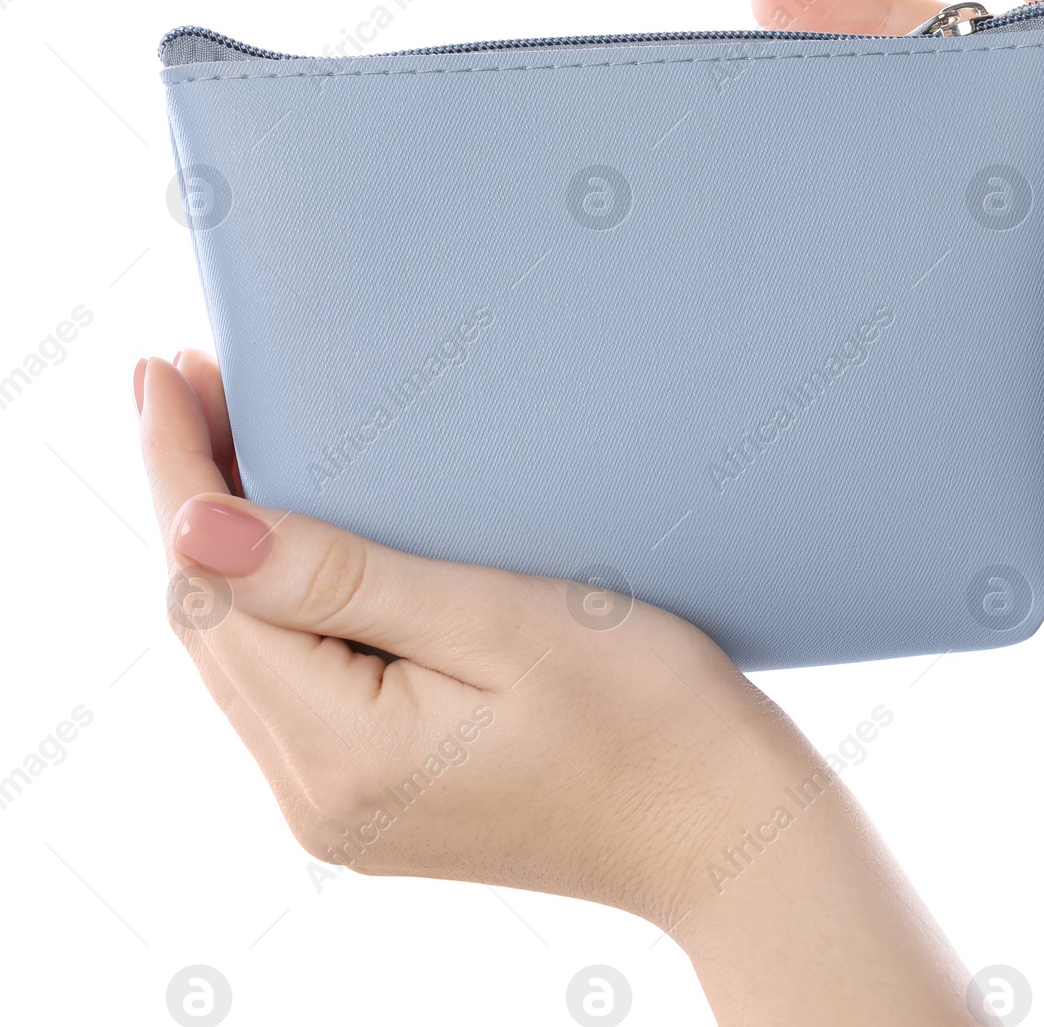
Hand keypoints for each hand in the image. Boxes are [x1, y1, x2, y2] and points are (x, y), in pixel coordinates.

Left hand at [136, 350, 975, 1024]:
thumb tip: (196, 525)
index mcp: (341, 756)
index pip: (209, 594)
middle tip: (209, 384)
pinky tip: (308, 545)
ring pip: (247, 657)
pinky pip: (296, 689)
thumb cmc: (649, 716)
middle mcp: (318, 798)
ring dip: (236, 553)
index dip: (177, 475)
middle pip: (212, 628)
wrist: (724, 827)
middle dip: (197, 501)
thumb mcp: (499, 623)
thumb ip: (340, 579)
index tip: (163, 371)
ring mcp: (345, 809)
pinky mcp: (381, 801)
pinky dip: (285, 607)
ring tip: (245, 445)